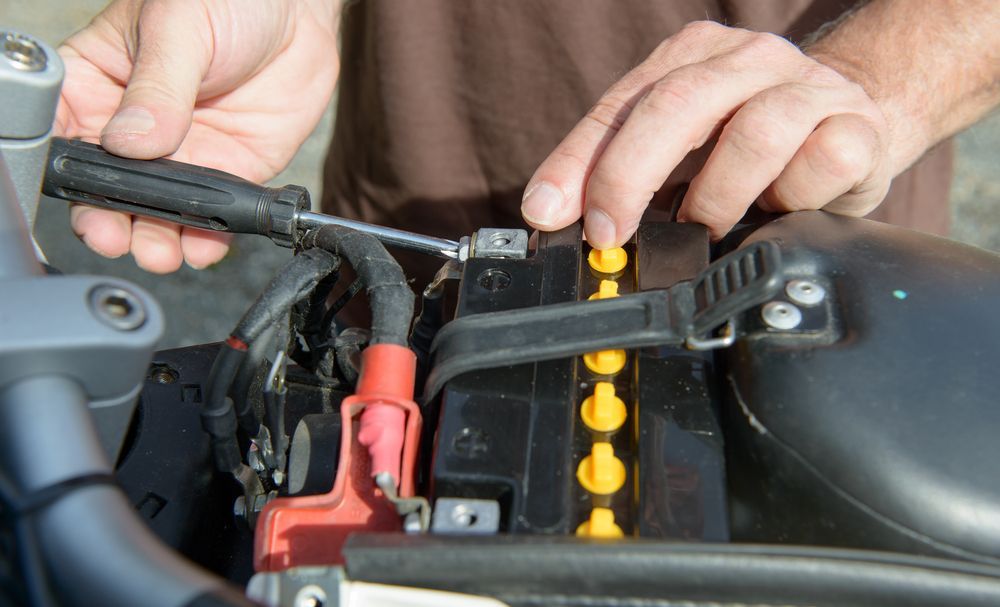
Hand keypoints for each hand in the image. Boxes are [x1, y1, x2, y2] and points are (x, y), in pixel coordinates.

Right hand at [56, 0, 337, 271]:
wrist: (297, 7)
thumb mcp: (179, 28)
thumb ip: (157, 87)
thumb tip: (132, 141)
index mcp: (100, 82)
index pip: (64, 133)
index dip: (64, 170)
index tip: (75, 194)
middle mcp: (136, 127)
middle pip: (107, 188)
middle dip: (108, 219)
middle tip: (115, 236)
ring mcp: (183, 153)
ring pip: (158, 211)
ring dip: (155, 238)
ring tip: (160, 251)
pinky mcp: (230, 169)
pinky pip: (213, 215)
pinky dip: (207, 238)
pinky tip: (203, 246)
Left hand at [521, 20, 890, 245]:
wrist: (860, 118)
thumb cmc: (755, 141)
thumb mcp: (681, 148)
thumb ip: (626, 173)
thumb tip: (561, 222)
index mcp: (693, 55)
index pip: (621, 103)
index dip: (577, 162)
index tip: (548, 212)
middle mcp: (749, 58)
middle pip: (678, 104)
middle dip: (630, 177)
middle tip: (609, 234)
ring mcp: (809, 86)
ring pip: (754, 135)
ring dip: (717, 197)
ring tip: (706, 224)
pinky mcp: (859, 125)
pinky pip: (822, 161)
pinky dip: (792, 198)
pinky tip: (782, 209)